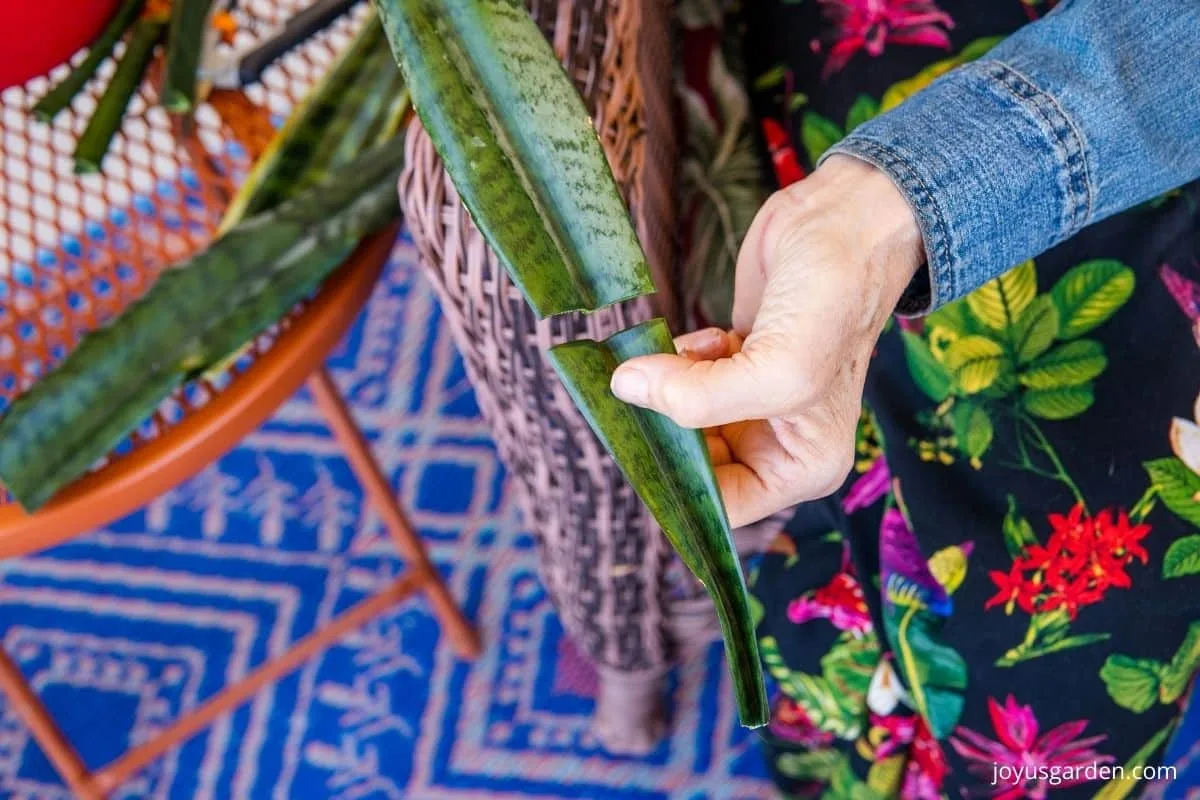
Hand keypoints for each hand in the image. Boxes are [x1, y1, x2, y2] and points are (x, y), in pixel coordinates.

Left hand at [610, 155, 923, 526]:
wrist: (844, 221)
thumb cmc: (835, 300)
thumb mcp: (779, 369)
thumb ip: (700, 397)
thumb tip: (627, 388)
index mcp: (803, 466)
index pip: (721, 505)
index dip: (678, 482)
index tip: (644, 442)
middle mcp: (777, 441)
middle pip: (694, 461)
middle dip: (668, 426)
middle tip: (650, 388)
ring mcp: (752, 399)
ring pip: (679, 416)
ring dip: (672, 385)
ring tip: (701, 352)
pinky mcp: (731, 359)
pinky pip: (680, 377)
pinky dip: (680, 358)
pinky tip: (712, 336)